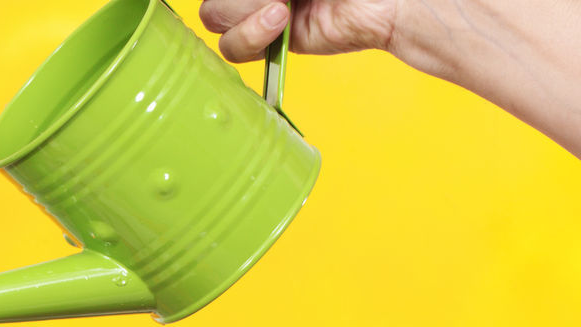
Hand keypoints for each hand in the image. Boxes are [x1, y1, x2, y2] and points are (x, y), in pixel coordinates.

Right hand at [199, 0, 400, 61]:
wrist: (386, 1)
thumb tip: (262, 3)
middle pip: (211, 3)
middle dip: (239, 0)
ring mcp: (260, 13)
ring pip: (215, 21)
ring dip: (242, 17)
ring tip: (281, 10)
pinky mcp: (272, 43)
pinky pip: (236, 50)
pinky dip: (250, 38)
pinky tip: (280, 23)